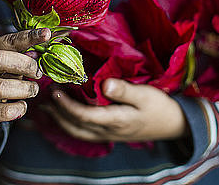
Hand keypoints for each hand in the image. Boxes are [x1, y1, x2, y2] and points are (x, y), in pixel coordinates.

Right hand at [0, 28, 50, 145]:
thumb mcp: (4, 64)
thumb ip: (20, 56)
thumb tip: (42, 51)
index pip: (8, 40)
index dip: (29, 37)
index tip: (47, 34)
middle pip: (0, 59)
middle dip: (25, 65)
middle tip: (38, 73)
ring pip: (2, 87)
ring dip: (25, 89)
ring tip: (32, 90)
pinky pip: (5, 111)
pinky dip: (19, 108)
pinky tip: (21, 105)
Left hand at [46, 79, 189, 142]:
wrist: (174, 125)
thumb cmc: (160, 107)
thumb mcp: (145, 95)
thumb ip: (124, 90)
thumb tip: (104, 84)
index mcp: (115, 120)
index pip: (82, 115)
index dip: (66, 104)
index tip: (55, 90)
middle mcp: (107, 131)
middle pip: (74, 125)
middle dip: (57, 111)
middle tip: (44, 95)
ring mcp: (107, 134)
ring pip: (77, 131)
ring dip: (60, 119)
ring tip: (47, 105)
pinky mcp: (109, 133)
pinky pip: (83, 131)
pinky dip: (70, 123)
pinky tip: (64, 114)